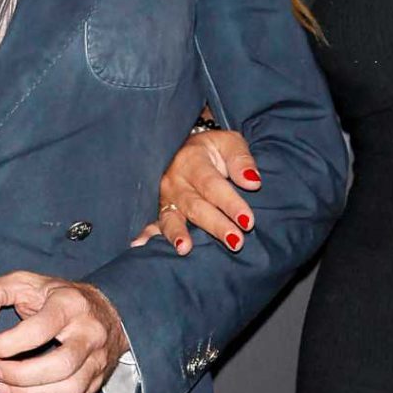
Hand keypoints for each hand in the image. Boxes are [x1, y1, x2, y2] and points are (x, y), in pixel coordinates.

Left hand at [0, 273, 125, 392]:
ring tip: (2, 390)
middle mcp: (90, 335)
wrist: (106, 311)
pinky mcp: (96, 384)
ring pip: (68, 391)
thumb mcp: (24, 282)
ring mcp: (98, 362)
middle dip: (20, 375)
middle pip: (60, 366)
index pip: (39, 331)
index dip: (6, 344)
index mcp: (71, 305)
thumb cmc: (56, 297)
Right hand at [130, 126, 260, 256]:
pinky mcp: (159, 208)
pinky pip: (152, 222)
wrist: (183, 147)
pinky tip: (139, 245)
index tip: (247, 221)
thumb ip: (241, 160)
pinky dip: (146, 234)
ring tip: (184, 248)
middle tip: (235, 242)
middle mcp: (175, 180)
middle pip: (195, 205)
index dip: (230, 204)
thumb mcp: (229, 143)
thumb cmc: (212, 149)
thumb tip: (252, 182)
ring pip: (171, 217)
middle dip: (215, 225)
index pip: (213, 185)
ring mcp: (165, 196)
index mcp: (193, 160)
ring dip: (177, 233)